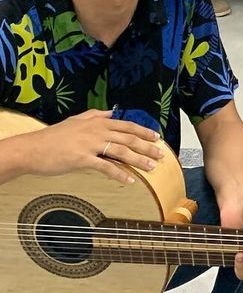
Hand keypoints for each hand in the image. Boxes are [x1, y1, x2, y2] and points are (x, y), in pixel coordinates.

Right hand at [21, 109, 163, 184]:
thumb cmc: (52, 137)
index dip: (144, 131)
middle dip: (147, 147)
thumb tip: (110, 112)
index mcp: (97, 122)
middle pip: (129, 139)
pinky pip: (105, 167)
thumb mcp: (75, 120)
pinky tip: (129, 180)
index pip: (127, 126)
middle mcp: (97, 131)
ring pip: (122, 152)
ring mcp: (90, 145)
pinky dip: (119, 174)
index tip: (157, 138)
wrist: (31, 148)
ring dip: (139, 160)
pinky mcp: (82, 159)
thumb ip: (94, 115)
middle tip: (161, 155)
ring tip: (151, 168)